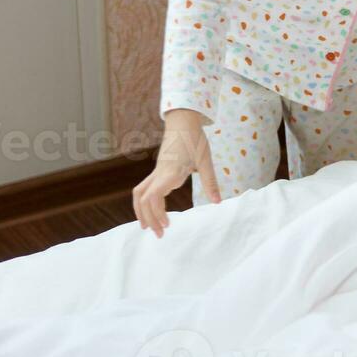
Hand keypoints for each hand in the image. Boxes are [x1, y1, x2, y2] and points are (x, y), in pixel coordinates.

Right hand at [133, 109, 220, 238]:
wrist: (183, 121)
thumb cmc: (195, 139)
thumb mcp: (206, 161)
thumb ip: (210, 182)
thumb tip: (217, 202)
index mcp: (170, 172)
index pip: (153, 197)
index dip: (156, 213)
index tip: (167, 225)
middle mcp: (159, 173)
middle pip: (142, 199)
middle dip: (148, 219)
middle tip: (159, 235)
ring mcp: (156, 172)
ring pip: (139, 194)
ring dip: (142, 212)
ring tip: (149, 227)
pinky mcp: (158, 170)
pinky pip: (145, 189)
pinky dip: (145, 203)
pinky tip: (153, 212)